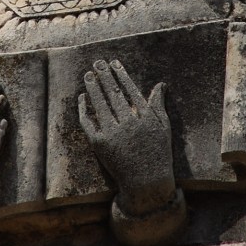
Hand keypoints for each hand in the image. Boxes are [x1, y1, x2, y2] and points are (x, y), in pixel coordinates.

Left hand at [78, 60, 176, 215]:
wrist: (146, 182)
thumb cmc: (158, 152)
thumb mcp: (163, 127)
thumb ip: (158, 104)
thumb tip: (161, 84)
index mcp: (144, 118)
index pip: (129, 90)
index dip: (120, 75)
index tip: (113, 63)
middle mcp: (128, 124)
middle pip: (113, 94)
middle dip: (105, 76)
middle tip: (97, 63)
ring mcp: (113, 134)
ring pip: (99, 105)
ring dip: (93, 88)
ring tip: (88, 75)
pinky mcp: (100, 145)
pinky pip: (88, 122)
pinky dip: (84, 109)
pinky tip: (82, 97)